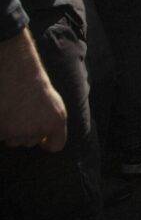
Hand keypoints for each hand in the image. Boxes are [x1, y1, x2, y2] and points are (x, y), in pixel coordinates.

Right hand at [0, 30, 67, 151]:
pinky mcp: (1, 132)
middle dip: (27, 131)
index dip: (49, 142)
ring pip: (14, 140)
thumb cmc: (34, 86)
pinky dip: (1, 127)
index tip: (44, 139)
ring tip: (14, 109)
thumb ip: (52, 124)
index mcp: (56, 121)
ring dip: (12, 130)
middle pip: (31, 142)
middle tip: (24, 111)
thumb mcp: (54, 103)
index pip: (56, 145)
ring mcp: (18, 132)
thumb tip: (44, 142)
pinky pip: (2, 136)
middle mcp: (38, 129)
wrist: (15, 73)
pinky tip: (5, 111)